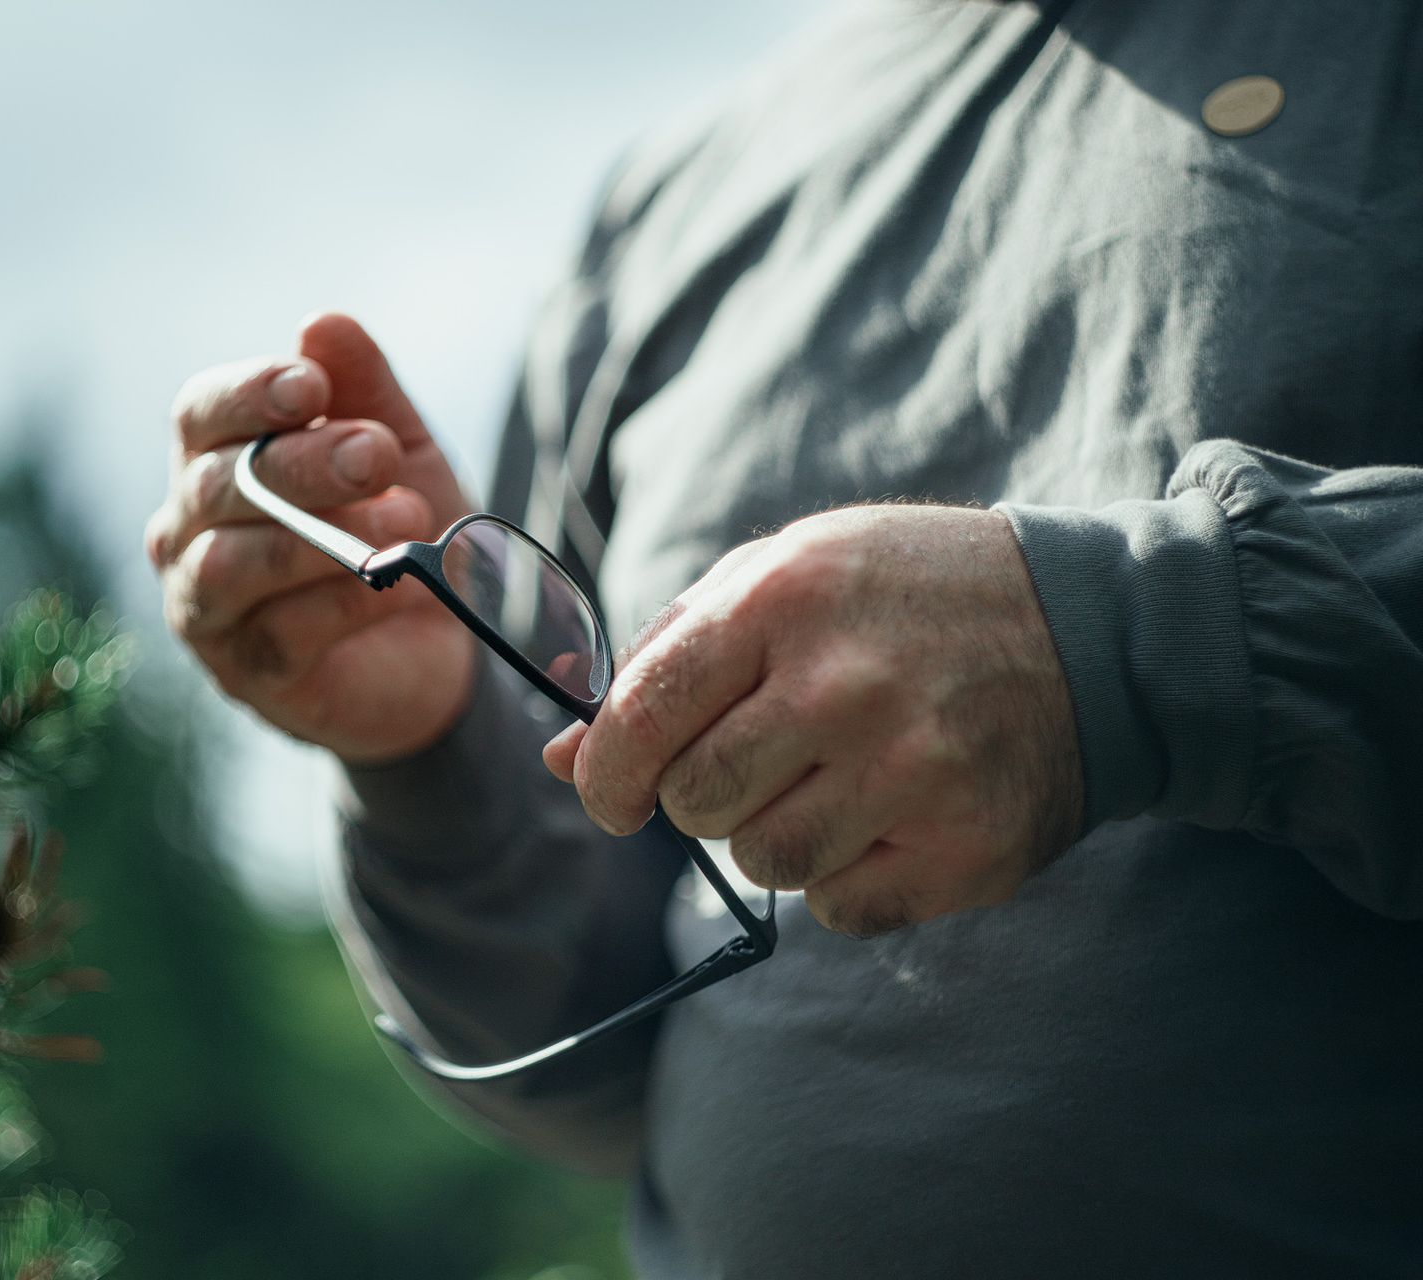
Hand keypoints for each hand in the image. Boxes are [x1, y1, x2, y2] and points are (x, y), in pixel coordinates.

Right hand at [147, 313, 475, 763]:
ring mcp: (205, 608)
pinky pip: (278, 634)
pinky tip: (395, 589)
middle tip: (377, 454)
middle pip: (218, 485)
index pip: (200, 413)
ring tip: (404, 522)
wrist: (437, 642)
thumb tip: (321, 324)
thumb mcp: (396, 446)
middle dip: (302, 465)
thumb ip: (362, 389)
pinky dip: (340, 605)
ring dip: (319, 540)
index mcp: (212, 458)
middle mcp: (186, 531)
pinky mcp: (246, 674)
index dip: (249, 395)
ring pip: (231, 564)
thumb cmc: (396, 525)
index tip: (312, 387)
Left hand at [542, 505, 1081, 937]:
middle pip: (696, 802)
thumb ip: (667, 657)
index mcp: (783, 598)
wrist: (1092, 628)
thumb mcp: (785, 578)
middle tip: (756, 764)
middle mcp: (846, 684)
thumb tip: (564, 759)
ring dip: (776, 837)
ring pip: (764, 864)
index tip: (610, 793)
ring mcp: (914, 771)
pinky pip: (840, 910)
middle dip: (701, 797)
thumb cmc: (905, 598)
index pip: (642, 714)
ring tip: (833, 781)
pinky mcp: (967, 847)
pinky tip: (890, 816)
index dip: (606, 772)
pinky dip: (847, 879)